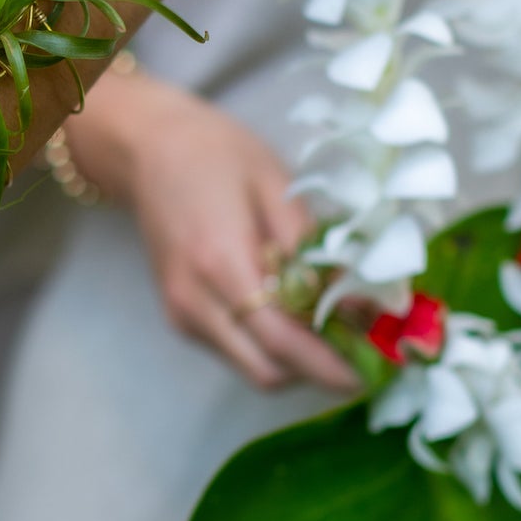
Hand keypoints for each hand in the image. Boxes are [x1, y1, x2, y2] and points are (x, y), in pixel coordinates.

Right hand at [64, 74, 358, 394]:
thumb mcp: (277, 187)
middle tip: (362, 348)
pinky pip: (235, 349)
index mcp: (220, 262)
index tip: (373, 367)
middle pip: (266, 370)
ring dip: (296, 360)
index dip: (329, 364)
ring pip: (252, 366)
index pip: (280, 339)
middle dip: (318, 370)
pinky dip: (271, 344)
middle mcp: (195, 302)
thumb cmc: (217, 154)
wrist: (146, 150)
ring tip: (333, 327)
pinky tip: (294, 313)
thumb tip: (361, 306)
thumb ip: (315, 251)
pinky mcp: (179, 316)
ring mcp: (182, 314)